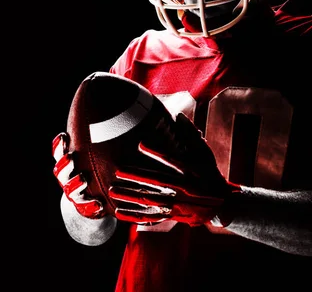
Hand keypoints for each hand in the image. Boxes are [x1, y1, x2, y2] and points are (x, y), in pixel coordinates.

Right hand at [52, 132, 104, 218]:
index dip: (59, 145)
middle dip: (64, 164)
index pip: (57, 153)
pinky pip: (85, 208)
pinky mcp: (83, 207)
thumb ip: (97, 145)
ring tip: (83, 179)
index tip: (64, 135)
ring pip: (69, 189)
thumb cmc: (95, 172)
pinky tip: (98, 204)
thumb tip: (114, 121)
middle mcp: (66, 179)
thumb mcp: (93, 158)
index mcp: (66, 164)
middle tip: (71, 157)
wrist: (92, 201)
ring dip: (75, 184)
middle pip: (59, 171)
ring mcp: (73, 194)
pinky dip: (91, 206)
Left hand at [107, 112, 240, 226]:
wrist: (221, 204)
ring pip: (151, 201)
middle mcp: (184, 189)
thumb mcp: (204, 153)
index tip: (140, 144)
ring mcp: (176, 204)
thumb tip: (178, 115)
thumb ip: (190, 135)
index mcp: (191, 172)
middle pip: (158, 183)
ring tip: (111, 191)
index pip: (173, 161)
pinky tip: (118, 212)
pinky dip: (134, 215)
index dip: (157, 152)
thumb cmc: (209, 173)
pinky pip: (150, 216)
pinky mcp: (171, 215)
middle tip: (118, 171)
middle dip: (137, 177)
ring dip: (130, 197)